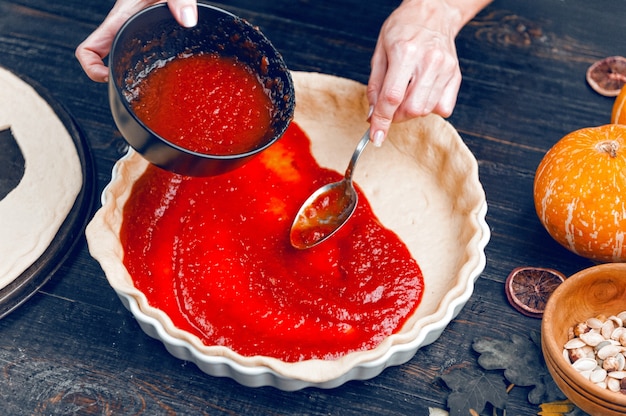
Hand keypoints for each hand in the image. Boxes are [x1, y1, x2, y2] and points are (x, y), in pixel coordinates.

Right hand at [75, 0, 197, 82]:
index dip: (91, 68)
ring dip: (130, 72)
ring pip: (122, 56)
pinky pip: (140, 51)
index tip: (108, 78)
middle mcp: (125, 26)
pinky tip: (166, 71)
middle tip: (135, 89)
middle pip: (106, 59)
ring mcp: (136, 29)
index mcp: (122, 17)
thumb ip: (180, 1)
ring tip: (150, 86)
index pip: (90, 48)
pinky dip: (148, 64)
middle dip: (115, 78)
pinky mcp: (149, 30)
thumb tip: (188, 20)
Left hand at [367, 0, 471, 145]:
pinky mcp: (456, 75)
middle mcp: (429, 61)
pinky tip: (422, 92)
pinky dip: (429, 108)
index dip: (381, 121)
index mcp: (405, 52)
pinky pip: (443, 108)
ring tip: (406, 94)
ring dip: (411, 111)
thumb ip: (375, 85)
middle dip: (396, 116)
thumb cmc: (403, 28)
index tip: (375, 137)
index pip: (392, 97)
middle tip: (390, 108)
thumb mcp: (380, 51)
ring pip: (427, 110)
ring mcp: (446, 69)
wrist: (433, 11)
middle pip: (412, 109)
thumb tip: (373, 115)